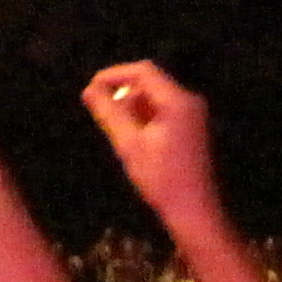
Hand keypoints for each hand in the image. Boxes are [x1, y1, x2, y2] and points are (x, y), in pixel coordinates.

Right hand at [81, 62, 219, 220]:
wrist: (193, 210)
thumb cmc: (161, 177)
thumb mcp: (129, 144)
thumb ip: (109, 113)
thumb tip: (88, 90)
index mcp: (178, 101)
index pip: (143, 71)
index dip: (114, 75)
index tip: (90, 88)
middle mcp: (188, 101)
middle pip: (150, 83)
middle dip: (122, 92)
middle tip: (99, 111)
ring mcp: (192, 115)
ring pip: (154, 98)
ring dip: (131, 106)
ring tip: (113, 127)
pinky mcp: (190, 129)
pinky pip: (162, 111)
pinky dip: (143, 117)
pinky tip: (130, 137)